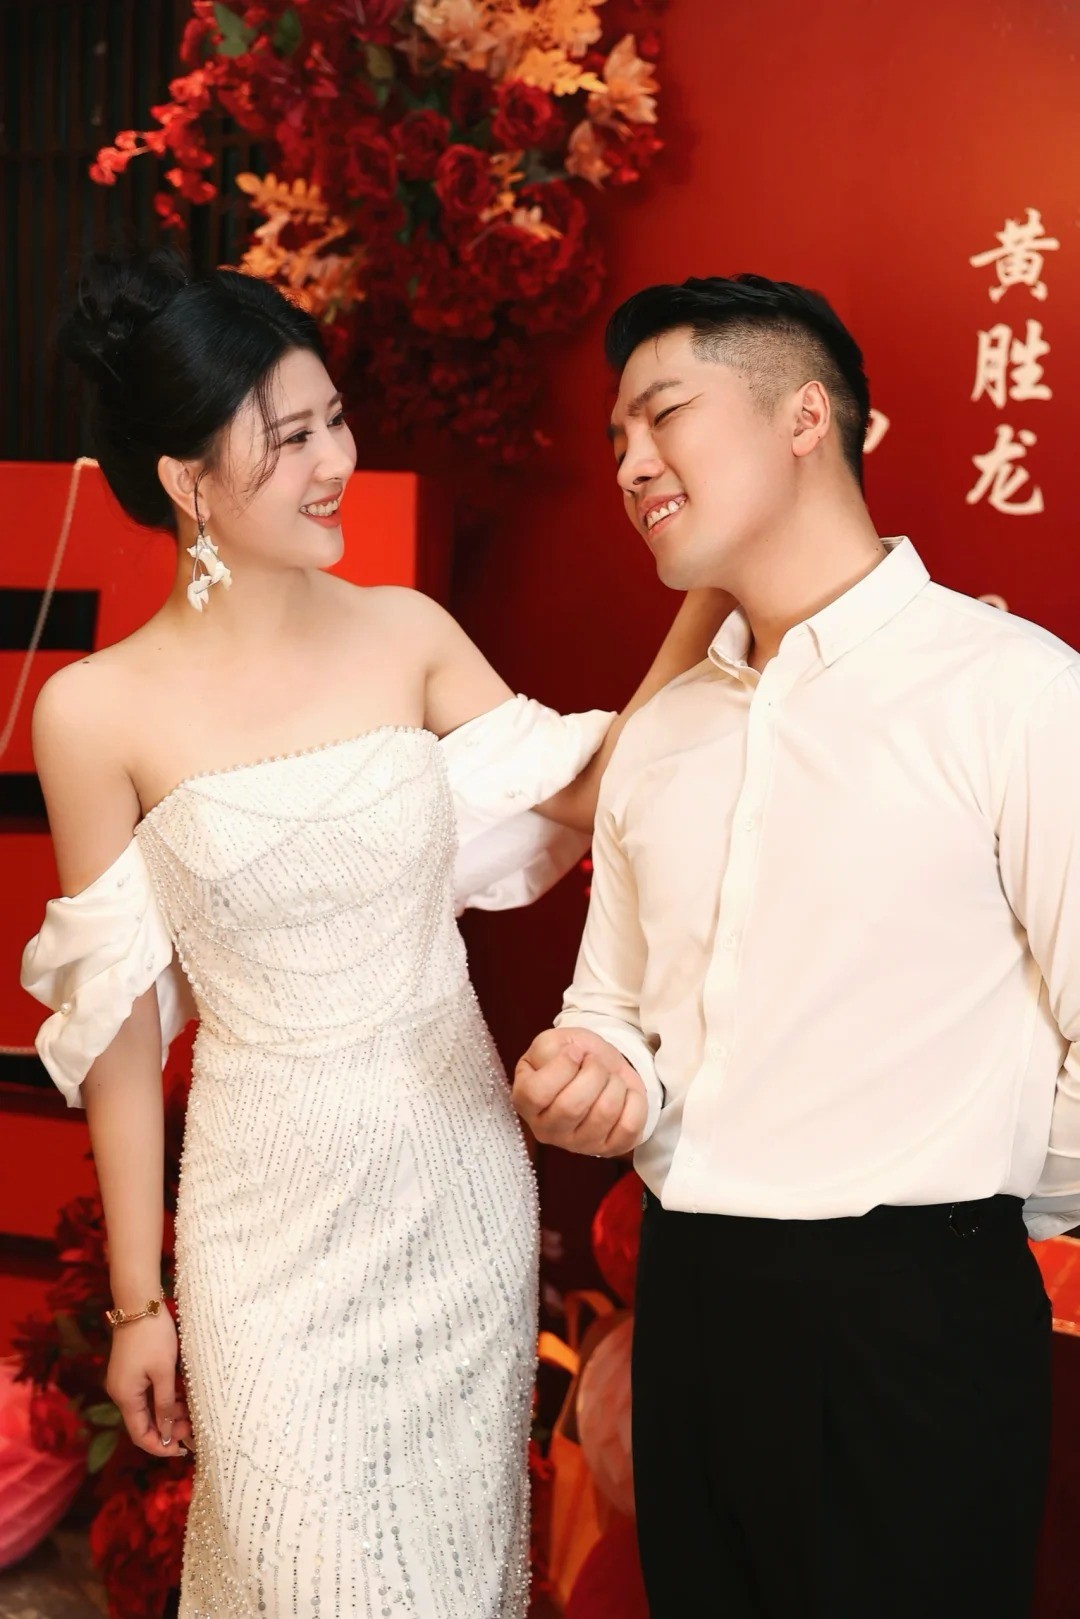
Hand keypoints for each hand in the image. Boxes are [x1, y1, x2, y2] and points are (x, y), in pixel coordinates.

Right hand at [105, 1307, 192, 1459]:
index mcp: (125, 1397)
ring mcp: (124, 1381)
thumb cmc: (154, 1336)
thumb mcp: (164, 1372)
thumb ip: (164, 1405)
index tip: (182, 1450)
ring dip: (168, 1413)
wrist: (139, 1303)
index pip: (140, 1435)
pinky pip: (147, 1394)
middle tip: (193, 1426)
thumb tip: (166, 1434)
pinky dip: (163, 1398)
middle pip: (144, 1423)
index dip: (160, 1447)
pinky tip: (182, 1396)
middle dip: (168, 1428)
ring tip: (191, 1411)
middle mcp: (120, 1392)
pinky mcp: (131, 1371)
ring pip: (147, 1408)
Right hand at [513, 1028, 647, 1156]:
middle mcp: (547, 1130)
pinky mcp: (609, 1149)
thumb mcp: (552, 1042)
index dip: (561, 1067)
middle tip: (595, 1063)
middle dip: (593, 1073)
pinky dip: (634, 1102)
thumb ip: (549, 1048)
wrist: (601, 1068)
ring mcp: (578, 1145)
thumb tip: (573, 1058)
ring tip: (609, 1078)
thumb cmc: (573, 1056)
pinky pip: (629, 1127)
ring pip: (604, 1114)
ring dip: (614, 1084)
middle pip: (572, 1106)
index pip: (538, 1094)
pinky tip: (624, 1094)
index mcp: (525, 1102)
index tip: (575, 1052)